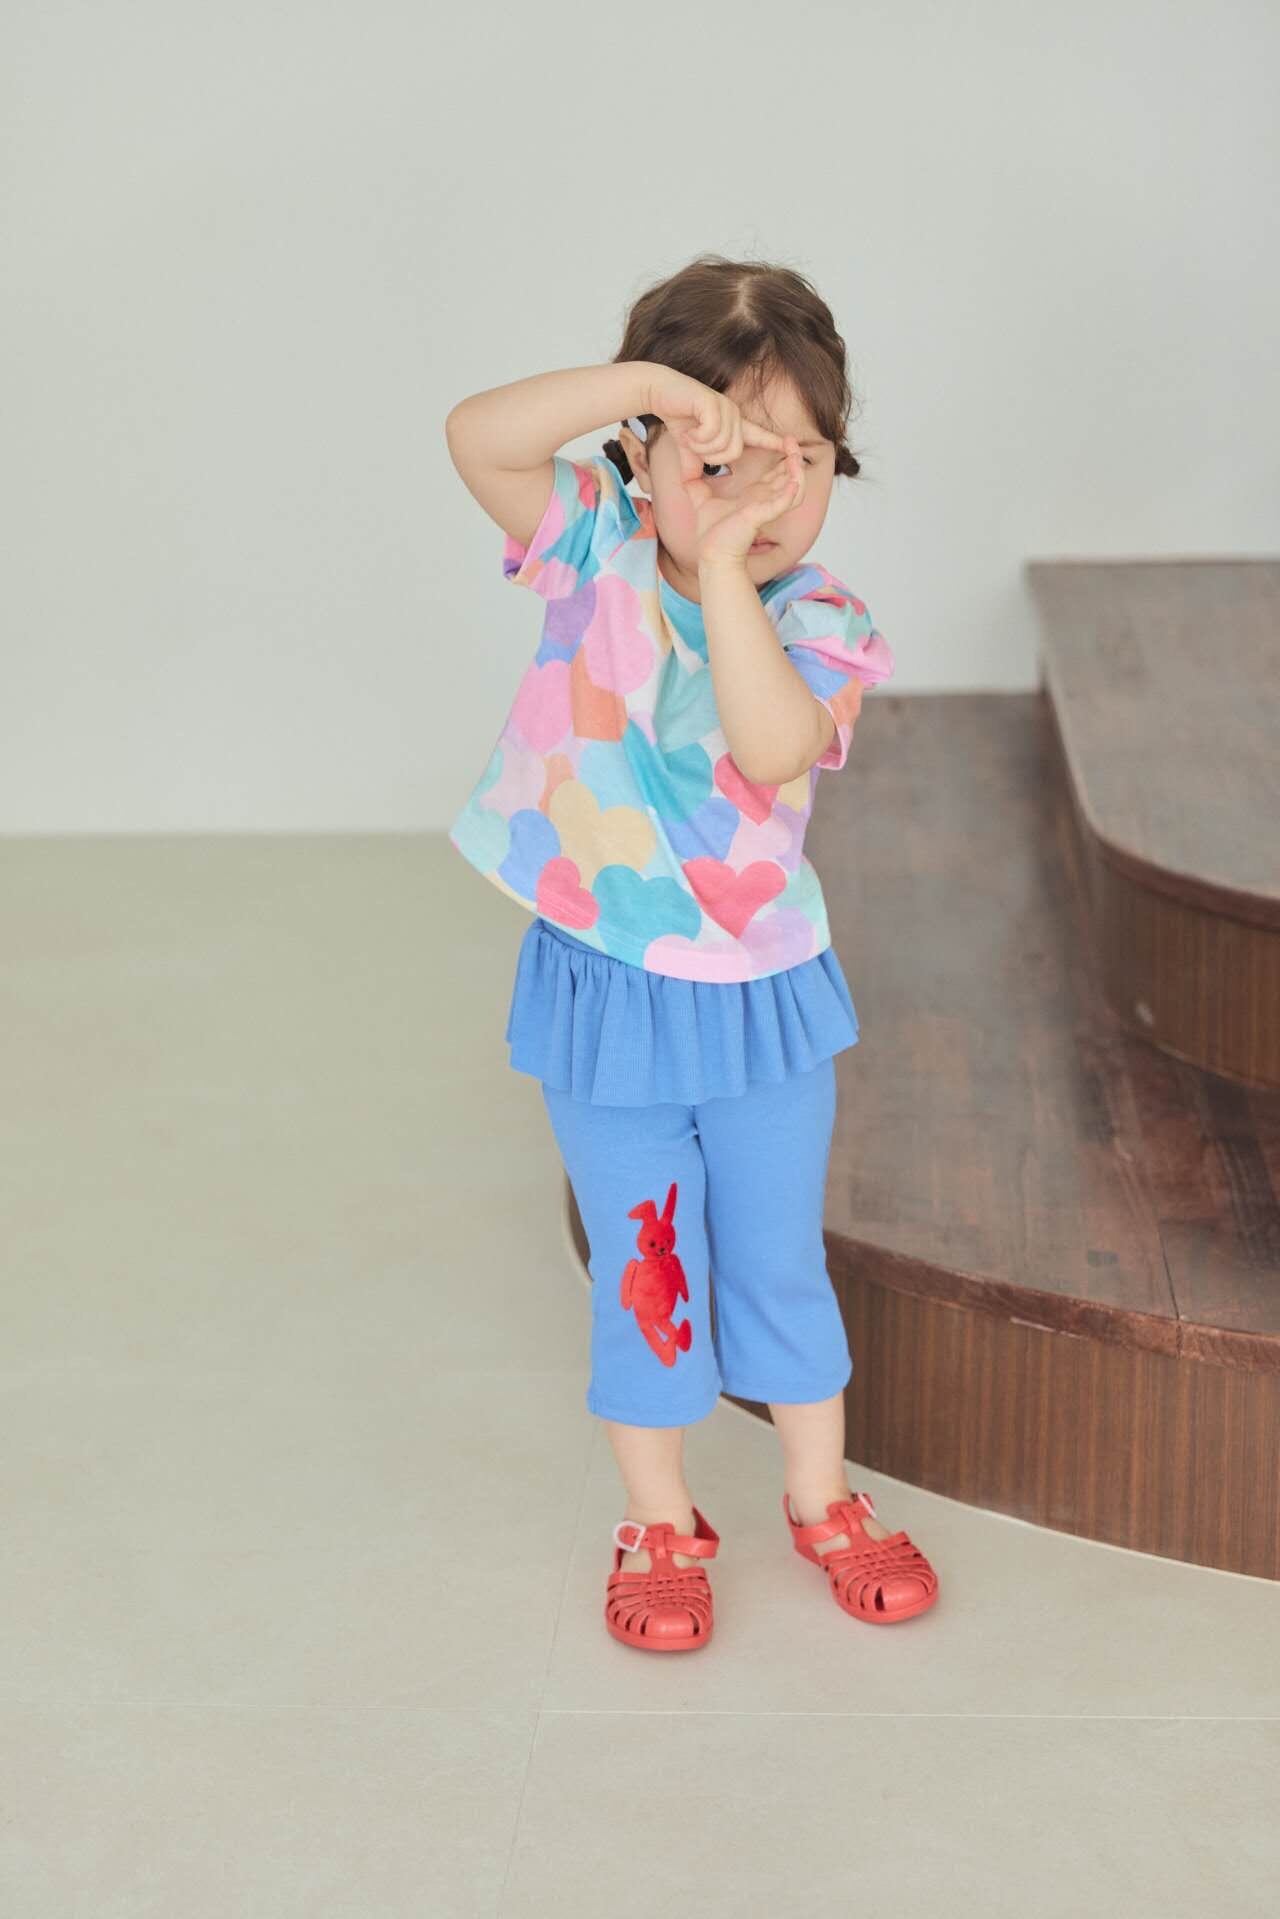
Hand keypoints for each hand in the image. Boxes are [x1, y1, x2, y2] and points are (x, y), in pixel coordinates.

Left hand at [688, 436, 805, 565]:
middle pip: (789, 477)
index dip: (781, 458)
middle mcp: (764, 501)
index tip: (781, 441)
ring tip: (795, 456)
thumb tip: (683, 466)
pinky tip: (794, 481)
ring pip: (794, 489)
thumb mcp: (700, 500)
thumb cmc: (711, 533)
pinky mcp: (761, 516)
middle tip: (792, 440)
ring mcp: (765, 509)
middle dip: (793, 458)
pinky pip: (783, 504)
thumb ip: (693, 483)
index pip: (775, 475)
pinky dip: (791, 493)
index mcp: (755, 496)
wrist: (712, 554)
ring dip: (797, 472)